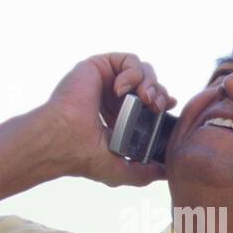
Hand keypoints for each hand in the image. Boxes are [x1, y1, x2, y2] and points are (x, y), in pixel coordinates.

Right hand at [42, 52, 176, 186]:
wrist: (64, 140)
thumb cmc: (86, 157)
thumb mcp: (123, 171)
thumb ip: (147, 172)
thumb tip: (167, 172)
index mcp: (120, 117)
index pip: (149, 102)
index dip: (162, 101)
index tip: (168, 106)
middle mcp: (113, 98)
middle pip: (149, 83)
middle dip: (159, 93)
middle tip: (156, 106)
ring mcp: (105, 82)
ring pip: (143, 70)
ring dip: (150, 82)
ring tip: (144, 98)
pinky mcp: (98, 67)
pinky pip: (129, 60)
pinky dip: (133, 72)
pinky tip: (121, 89)